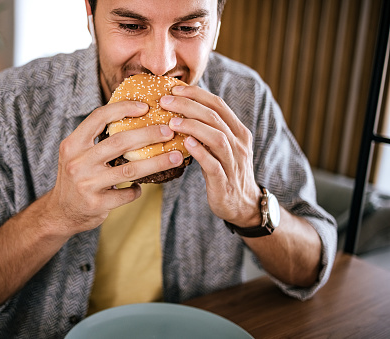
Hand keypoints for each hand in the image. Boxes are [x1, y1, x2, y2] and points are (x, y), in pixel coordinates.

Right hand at [45, 100, 182, 235]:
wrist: (61, 213)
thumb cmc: (76, 177)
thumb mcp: (77, 154)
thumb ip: (96, 139)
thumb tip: (134, 117)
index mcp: (73, 144)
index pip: (98, 117)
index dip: (123, 108)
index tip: (145, 107)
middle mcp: (78, 162)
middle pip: (119, 142)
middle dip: (148, 134)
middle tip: (169, 131)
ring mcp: (87, 184)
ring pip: (130, 170)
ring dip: (157, 162)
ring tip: (176, 157)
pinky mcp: (97, 204)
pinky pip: (127, 194)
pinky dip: (137, 190)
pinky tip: (140, 187)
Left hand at [161, 86, 260, 226]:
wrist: (243, 204)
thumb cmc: (225, 171)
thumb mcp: (221, 147)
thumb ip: (208, 130)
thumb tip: (182, 110)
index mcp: (238, 131)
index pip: (218, 104)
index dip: (196, 94)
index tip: (175, 89)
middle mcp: (238, 144)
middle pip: (214, 117)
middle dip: (189, 105)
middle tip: (165, 100)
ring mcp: (233, 162)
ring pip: (216, 138)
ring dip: (193, 127)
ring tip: (172, 122)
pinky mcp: (224, 181)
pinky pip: (213, 164)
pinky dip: (200, 152)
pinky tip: (186, 144)